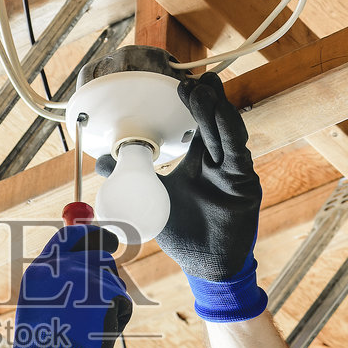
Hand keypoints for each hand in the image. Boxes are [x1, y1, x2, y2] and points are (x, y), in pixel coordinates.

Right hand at [0, 225, 131, 347]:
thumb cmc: (44, 347)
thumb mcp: (39, 305)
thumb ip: (57, 280)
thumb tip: (81, 265)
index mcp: (40, 271)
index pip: (68, 237)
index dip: (87, 235)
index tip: (100, 238)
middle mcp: (61, 267)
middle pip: (98, 252)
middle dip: (108, 264)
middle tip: (115, 261)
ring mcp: (84, 276)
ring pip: (114, 278)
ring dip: (112, 298)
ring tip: (92, 324)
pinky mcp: (104, 292)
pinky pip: (123, 300)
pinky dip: (119, 317)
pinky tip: (100, 331)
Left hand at [98, 72, 265, 320]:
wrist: (205, 266)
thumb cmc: (183, 233)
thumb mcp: (153, 199)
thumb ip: (131, 178)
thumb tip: (102, 163)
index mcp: (199, 164)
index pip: (197, 128)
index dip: (192, 107)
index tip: (180, 86)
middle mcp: (219, 164)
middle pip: (214, 125)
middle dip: (205, 102)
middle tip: (192, 82)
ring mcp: (233, 173)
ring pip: (227, 134)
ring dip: (216, 111)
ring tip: (205, 91)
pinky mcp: (244, 185)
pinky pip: (238, 155)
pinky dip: (230, 132)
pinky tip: (223, 114)